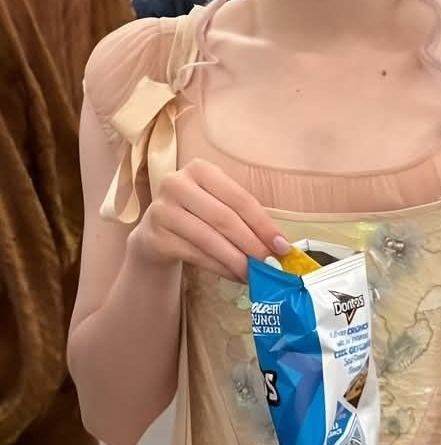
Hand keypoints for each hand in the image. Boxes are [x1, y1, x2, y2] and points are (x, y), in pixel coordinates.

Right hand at [129, 157, 289, 279]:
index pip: (239, 199)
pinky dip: (220, 268)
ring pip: (209, 239)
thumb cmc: (197, 216)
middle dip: (252, 245)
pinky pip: (195, 255)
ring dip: (237, 260)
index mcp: (200, 169)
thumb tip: (278, 246)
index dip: (263, 224)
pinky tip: (235, 275)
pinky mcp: (154, 236)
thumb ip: (245, 219)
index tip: (282, 246)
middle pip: (225, 218)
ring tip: (255, 274)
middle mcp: (177, 184)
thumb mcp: (218, 205)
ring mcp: (162, 209)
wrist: (156, 232)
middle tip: (271, 265)